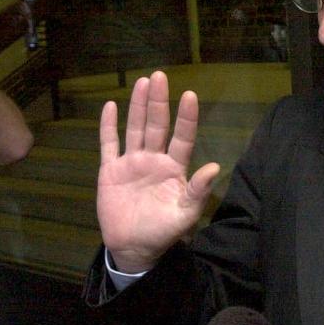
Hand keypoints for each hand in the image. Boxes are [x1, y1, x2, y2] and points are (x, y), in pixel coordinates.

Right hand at [97, 71, 220, 272]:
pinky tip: (109, 106)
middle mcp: (153, 160)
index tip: (189, 95)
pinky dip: (108, 127)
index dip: (186, 118)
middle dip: (158, 102)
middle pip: (156, 126)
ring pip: (135, 129)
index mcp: (173, 169)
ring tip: (142, 83)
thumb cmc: (163, 232)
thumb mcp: (185, 214)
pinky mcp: (110, 171)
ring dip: (138, 107)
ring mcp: (131, 163)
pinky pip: (109, 145)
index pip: (182, 138)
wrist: (133, 248)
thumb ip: (198, 191)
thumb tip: (215, 167)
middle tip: (160, 76)